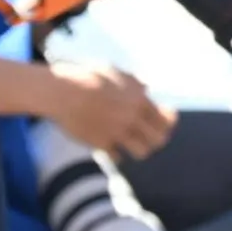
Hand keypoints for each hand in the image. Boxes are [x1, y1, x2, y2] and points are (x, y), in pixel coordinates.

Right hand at [44, 62, 174, 159]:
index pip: (168, 119)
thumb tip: (147, 88)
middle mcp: (132, 118)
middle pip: (159, 140)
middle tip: (147, 134)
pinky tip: (111, 146)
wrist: (63, 91)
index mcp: (139, 100)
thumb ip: (135, 83)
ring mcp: (117, 132)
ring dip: (139, 148)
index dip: (168, 122)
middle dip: (156, 138)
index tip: (161, 120)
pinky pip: (118, 157)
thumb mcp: (117, 73)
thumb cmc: (88, 77)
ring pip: (143, 152)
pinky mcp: (101, 144)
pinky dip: (117, 154)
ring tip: (131, 142)